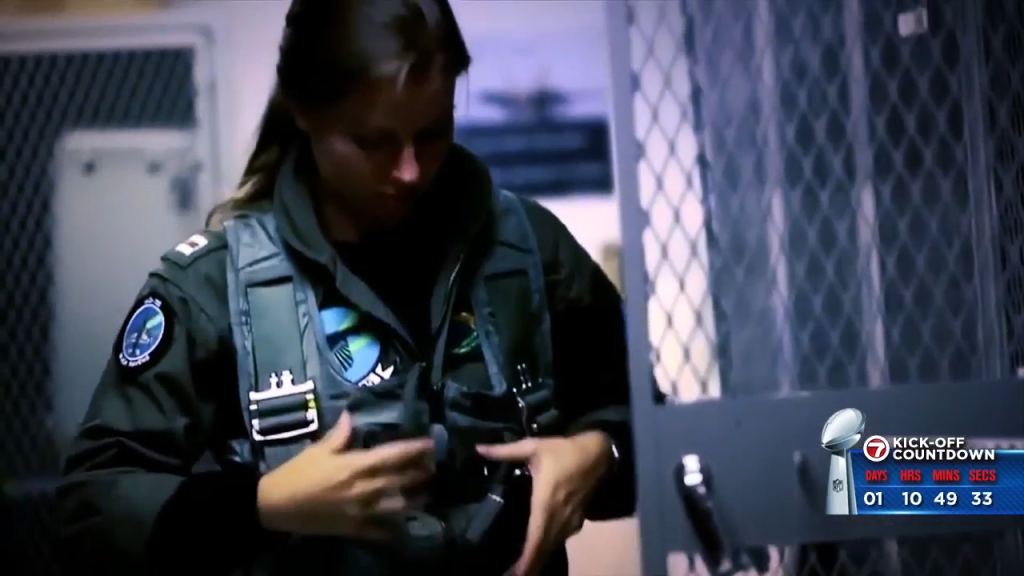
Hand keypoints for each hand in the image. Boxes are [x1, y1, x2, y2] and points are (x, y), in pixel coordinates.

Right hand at [257, 411, 434, 537]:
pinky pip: (376, 531)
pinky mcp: (351, 528)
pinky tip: (401, 528)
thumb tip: (351, 416)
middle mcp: (362, 488)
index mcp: (354, 466)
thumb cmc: (296, 474)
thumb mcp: (317, 450)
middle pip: (399, 480)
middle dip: (419, 473)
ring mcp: (359, 511)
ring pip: (395, 507)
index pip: (391, 455)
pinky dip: (390, 530)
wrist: (274, 506)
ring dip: (413, 500)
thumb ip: (339, 435)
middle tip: (434, 466)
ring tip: (426, 495)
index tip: (430, 443)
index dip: (413, 449)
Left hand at [477, 431, 613, 575]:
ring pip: (553, 546)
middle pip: (544, 549)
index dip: (527, 558)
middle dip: (530, 566)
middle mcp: (558, 517)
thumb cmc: (564, 450)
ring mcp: (570, 521)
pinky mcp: (577, 520)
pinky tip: (538, 551)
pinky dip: (548, 549)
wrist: (599, 454)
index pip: (535, 538)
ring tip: (522, 571)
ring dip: (539, 559)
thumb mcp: (533, 447)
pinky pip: (560, 539)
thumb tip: (479, 449)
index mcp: (545, 503)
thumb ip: (504, 451)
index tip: (516, 574)